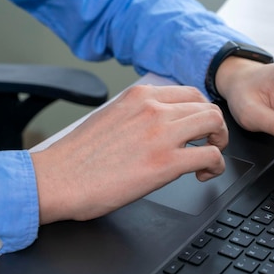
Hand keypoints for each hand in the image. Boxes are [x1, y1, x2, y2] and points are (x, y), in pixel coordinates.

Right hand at [31, 85, 227, 224]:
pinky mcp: (166, 163)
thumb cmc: (76, 158)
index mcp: (139, 96)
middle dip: (214, 128)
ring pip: (214, 124)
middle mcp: (153, 108)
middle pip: (207, 107)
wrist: (55, 180)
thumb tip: (156, 126)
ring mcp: (161, 134)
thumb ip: (137, 116)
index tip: (198, 129)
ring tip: (207, 160)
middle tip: (208, 145)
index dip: (200, 113)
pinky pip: (211, 156)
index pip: (189, 93)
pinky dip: (216, 166)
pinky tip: (202, 175)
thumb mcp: (110, 118)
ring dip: (218, 143)